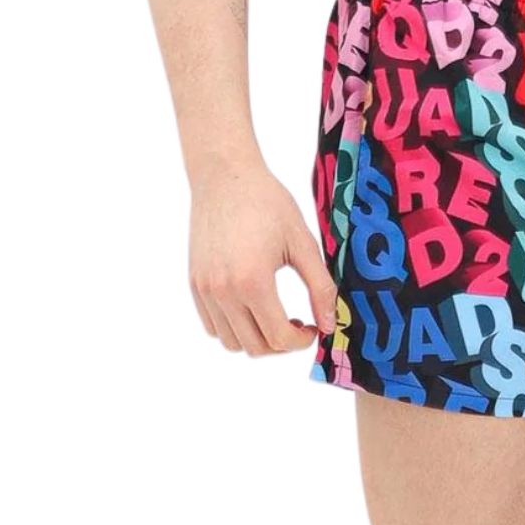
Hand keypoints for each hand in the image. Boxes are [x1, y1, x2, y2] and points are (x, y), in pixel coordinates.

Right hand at [188, 158, 338, 354]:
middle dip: (282, 343)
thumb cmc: (268, 203)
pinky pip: (213, 326)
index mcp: (253, 281)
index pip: (279, 338)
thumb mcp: (303, 242)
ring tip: (274, 315)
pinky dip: (233, 328)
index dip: (302, 341)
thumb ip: (320, 286)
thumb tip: (328, 325)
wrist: (226, 177)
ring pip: (231, 342)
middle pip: (255, 347)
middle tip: (297, 322)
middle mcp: (224, 291)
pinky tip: (252, 306)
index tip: (313, 327)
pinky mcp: (196, 284)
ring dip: (257, 339)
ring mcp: (205, 290)